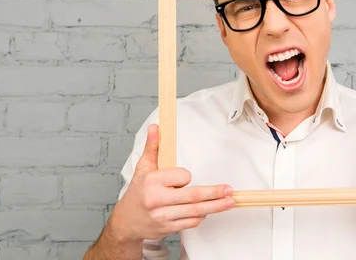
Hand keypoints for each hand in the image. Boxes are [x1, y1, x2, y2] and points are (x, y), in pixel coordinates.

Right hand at [111, 124, 234, 242]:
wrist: (126, 221)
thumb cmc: (137, 192)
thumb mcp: (143, 167)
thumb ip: (152, 147)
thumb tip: (155, 127)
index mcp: (152, 182)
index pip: (181, 177)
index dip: (186, 177)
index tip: (185, 177)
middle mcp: (157, 200)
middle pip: (193, 196)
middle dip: (214, 194)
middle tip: (229, 190)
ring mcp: (162, 216)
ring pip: (194, 212)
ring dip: (214, 207)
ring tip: (229, 202)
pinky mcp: (167, 228)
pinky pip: (190, 222)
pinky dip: (200, 216)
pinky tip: (207, 210)